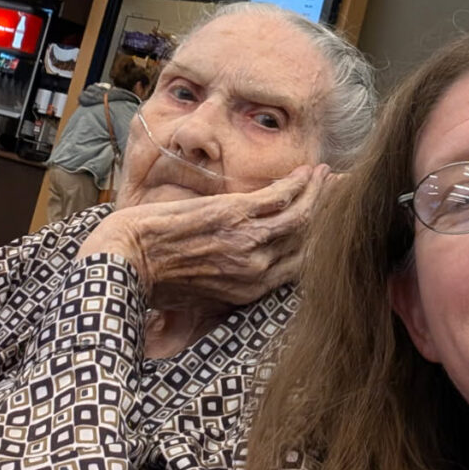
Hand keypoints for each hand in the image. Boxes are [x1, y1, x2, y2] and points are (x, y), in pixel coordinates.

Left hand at [77, 164, 332, 308]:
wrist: (124, 261)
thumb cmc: (152, 281)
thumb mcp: (198, 297)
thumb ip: (227, 286)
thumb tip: (241, 278)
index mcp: (248, 292)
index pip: (299, 267)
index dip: (319, 245)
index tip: (330, 227)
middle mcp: (256, 270)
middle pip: (308, 241)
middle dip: (330, 216)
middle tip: (344, 195)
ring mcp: (247, 242)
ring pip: (300, 217)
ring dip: (319, 194)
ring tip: (330, 177)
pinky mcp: (234, 215)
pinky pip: (279, 197)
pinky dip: (298, 183)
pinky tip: (309, 172)